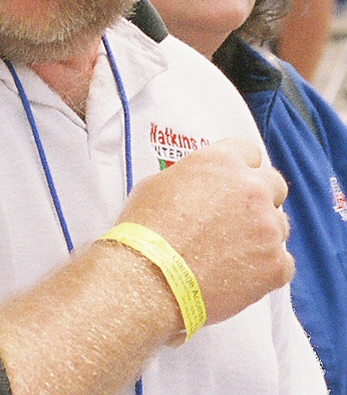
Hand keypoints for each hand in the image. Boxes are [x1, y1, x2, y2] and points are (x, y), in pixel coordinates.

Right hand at [115, 137, 293, 331]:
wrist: (151, 278)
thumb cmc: (146, 233)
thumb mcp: (158, 184)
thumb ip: (192, 178)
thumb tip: (199, 186)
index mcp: (221, 162)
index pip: (248, 152)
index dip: (238, 168)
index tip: (232, 181)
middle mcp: (252, 189)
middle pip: (274, 184)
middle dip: (258, 198)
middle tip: (235, 216)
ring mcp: (269, 227)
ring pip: (279, 225)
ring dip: (261, 233)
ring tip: (229, 250)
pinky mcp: (277, 264)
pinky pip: (282, 261)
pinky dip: (265, 267)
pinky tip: (238, 271)